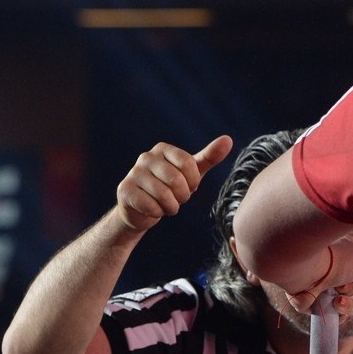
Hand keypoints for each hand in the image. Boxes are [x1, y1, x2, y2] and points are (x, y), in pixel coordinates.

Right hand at [115, 136, 233, 232]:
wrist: (143, 210)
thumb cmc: (171, 188)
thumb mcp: (193, 172)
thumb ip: (210, 157)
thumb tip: (228, 139)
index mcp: (163, 149)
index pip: (188, 163)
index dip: (193, 181)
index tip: (189, 186)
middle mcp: (146, 157)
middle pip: (176, 180)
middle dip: (182, 196)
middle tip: (177, 198)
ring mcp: (133, 173)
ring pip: (164, 195)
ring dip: (171, 206)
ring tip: (166, 204)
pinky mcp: (124, 190)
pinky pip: (151, 206)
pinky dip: (157, 213)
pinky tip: (153, 209)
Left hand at [283, 236, 352, 315]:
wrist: (308, 268)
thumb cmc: (338, 261)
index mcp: (339, 260)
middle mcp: (327, 272)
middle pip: (347, 292)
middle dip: (351, 295)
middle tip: (344, 290)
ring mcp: (316, 286)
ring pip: (336, 305)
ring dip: (343, 306)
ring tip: (337, 301)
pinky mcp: (306, 301)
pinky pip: (323, 315)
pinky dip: (331, 315)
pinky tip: (333, 311)